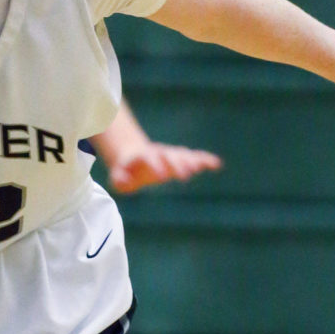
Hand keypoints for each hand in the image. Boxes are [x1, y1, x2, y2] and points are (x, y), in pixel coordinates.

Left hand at [108, 142, 222, 193]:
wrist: (134, 156)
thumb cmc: (126, 171)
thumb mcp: (118, 177)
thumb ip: (119, 179)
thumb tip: (125, 181)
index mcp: (144, 156)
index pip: (150, 158)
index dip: (156, 165)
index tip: (162, 176)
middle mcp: (160, 152)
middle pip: (170, 155)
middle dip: (177, 164)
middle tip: (186, 174)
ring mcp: (171, 154)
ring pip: (183, 155)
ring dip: (192, 160)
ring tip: (203, 166)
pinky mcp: (180, 158)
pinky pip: (194, 157)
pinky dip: (205, 159)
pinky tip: (216, 164)